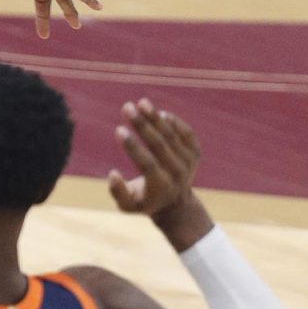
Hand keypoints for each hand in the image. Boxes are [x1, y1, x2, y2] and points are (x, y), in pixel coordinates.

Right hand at [106, 98, 197, 214]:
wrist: (176, 205)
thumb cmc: (145, 202)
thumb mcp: (128, 206)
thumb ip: (118, 192)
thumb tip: (112, 173)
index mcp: (161, 185)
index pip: (147, 162)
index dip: (132, 146)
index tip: (118, 129)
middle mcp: (178, 173)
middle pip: (160, 145)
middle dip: (142, 124)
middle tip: (126, 107)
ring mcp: (189, 161)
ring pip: (172, 135)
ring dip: (156, 117)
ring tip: (141, 102)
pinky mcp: (195, 152)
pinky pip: (186, 133)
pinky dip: (173, 121)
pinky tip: (159, 113)